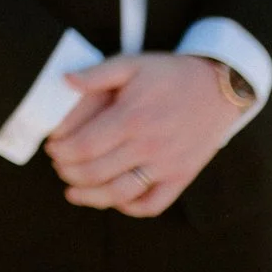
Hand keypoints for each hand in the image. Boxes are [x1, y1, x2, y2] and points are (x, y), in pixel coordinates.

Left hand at [44, 54, 235, 217]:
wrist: (219, 88)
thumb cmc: (170, 75)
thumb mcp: (133, 63)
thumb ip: (97, 73)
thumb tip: (66, 80)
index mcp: (131, 117)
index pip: (84, 146)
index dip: (61, 152)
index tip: (52, 149)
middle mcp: (148, 146)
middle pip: (96, 172)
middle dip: (69, 173)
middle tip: (58, 168)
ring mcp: (166, 165)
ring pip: (120, 194)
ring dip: (91, 198)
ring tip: (73, 192)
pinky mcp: (182, 177)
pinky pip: (153, 205)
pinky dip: (130, 208)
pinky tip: (114, 199)